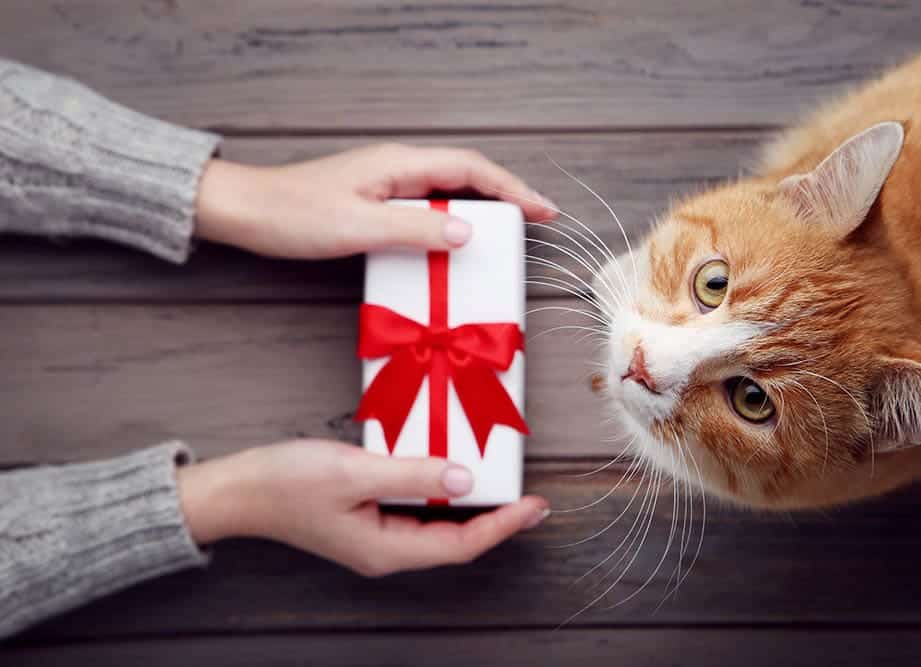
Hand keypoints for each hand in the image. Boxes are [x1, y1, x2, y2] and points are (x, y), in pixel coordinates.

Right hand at [176, 440, 549, 575]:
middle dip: (496, 521)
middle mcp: (385, 552)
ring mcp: (374, 538)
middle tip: (531, 499)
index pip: (461, 545)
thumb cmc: (286, 482)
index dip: (503, 526)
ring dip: (471, 508)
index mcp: (385, 550)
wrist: (237, 490)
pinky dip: (441, 495)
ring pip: (437, 528)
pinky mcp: (365, 520)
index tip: (535, 506)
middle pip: (455, 541)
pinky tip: (450, 474)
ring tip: (501, 486)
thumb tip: (464, 479)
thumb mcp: (354, 471)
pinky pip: (416, 513)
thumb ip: (412, 474)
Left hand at [194, 143, 555, 258]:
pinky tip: (456, 241)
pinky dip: (452, 219)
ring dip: (481, 207)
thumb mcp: (358, 226)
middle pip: (465, 175)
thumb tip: (466, 231)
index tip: (542, 209)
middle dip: (506, 195)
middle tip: (537, 219)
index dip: (511, 188)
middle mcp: (397, 167)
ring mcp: (386, 183)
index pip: (469, 168)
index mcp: (398, 164)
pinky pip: (426, 205)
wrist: (247, 212)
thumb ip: (415, 228)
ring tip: (508, 232)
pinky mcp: (374, 201)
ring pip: (448, 190)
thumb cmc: (294, 215)